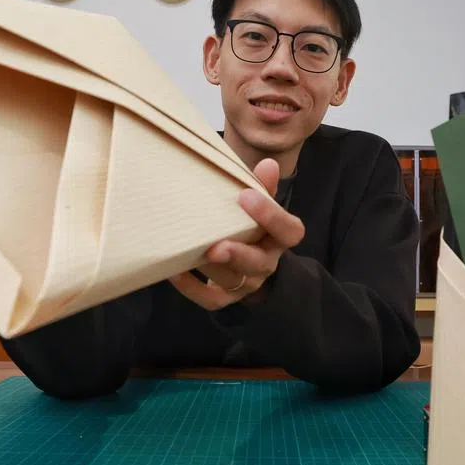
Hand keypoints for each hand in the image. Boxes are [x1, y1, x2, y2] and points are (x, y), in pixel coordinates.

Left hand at [169, 158, 304, 310]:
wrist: (249, 259)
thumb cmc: (250, 223)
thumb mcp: (259, 203)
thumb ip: (262, 186)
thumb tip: (268, 164)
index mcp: (280, 237)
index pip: (289, 231)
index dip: (271, 216)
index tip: (246, 196)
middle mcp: (267, 262)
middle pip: (259, 263)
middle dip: (238, 255)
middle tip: (217, 246)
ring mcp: (248, 282)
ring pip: (233, 281)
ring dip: (211, 269)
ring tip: (188, 253)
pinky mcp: (227, 297)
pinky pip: (212, 300)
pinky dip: (192, 288)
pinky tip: (175, 272)